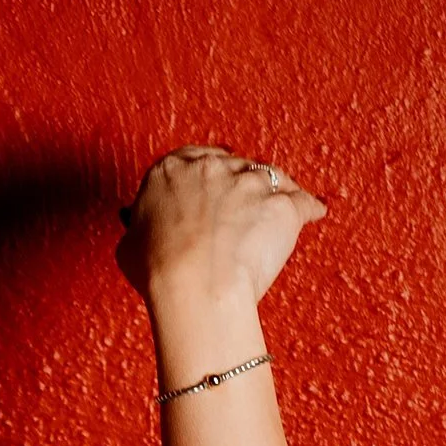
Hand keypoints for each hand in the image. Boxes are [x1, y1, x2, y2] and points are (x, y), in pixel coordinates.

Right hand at [117, 145, 325, 337]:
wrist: (193, 285)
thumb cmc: (159, 271)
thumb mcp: (131, 246)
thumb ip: (140, 226)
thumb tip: (138, 227)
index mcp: (171, 170)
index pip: (192, 160)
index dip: (204, 178)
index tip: (209, 188)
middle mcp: (213, 167)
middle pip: (234, 164)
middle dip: (239, 183)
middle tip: (242, 204)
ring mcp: (250, 182)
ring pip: (270, 176)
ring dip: (275, 190)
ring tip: (278, 206)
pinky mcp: (281, 204)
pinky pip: (302, 202)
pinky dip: (308, 209)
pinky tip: (314, 213)